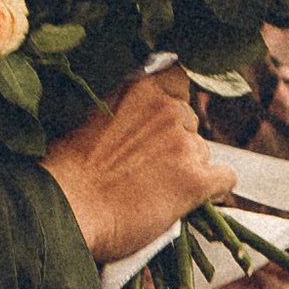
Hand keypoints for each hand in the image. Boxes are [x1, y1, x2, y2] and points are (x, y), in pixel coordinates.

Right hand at [42, 75, 231, 266]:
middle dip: (175, 141)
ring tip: (153, 191)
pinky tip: (188, 200)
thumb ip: (122, 111)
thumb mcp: (89, 120)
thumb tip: (139, 120)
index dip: (171, 102)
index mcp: (140, 89)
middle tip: (146, 167)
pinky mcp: (196, 181)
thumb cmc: (64, 173)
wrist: (64, 212)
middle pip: (190, 121)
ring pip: (203, 153)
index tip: (159, 120)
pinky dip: (212, 190)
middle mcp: (168, 110)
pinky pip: (225, 179)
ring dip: (186, 169)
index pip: (177, 77)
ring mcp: (184, 145)